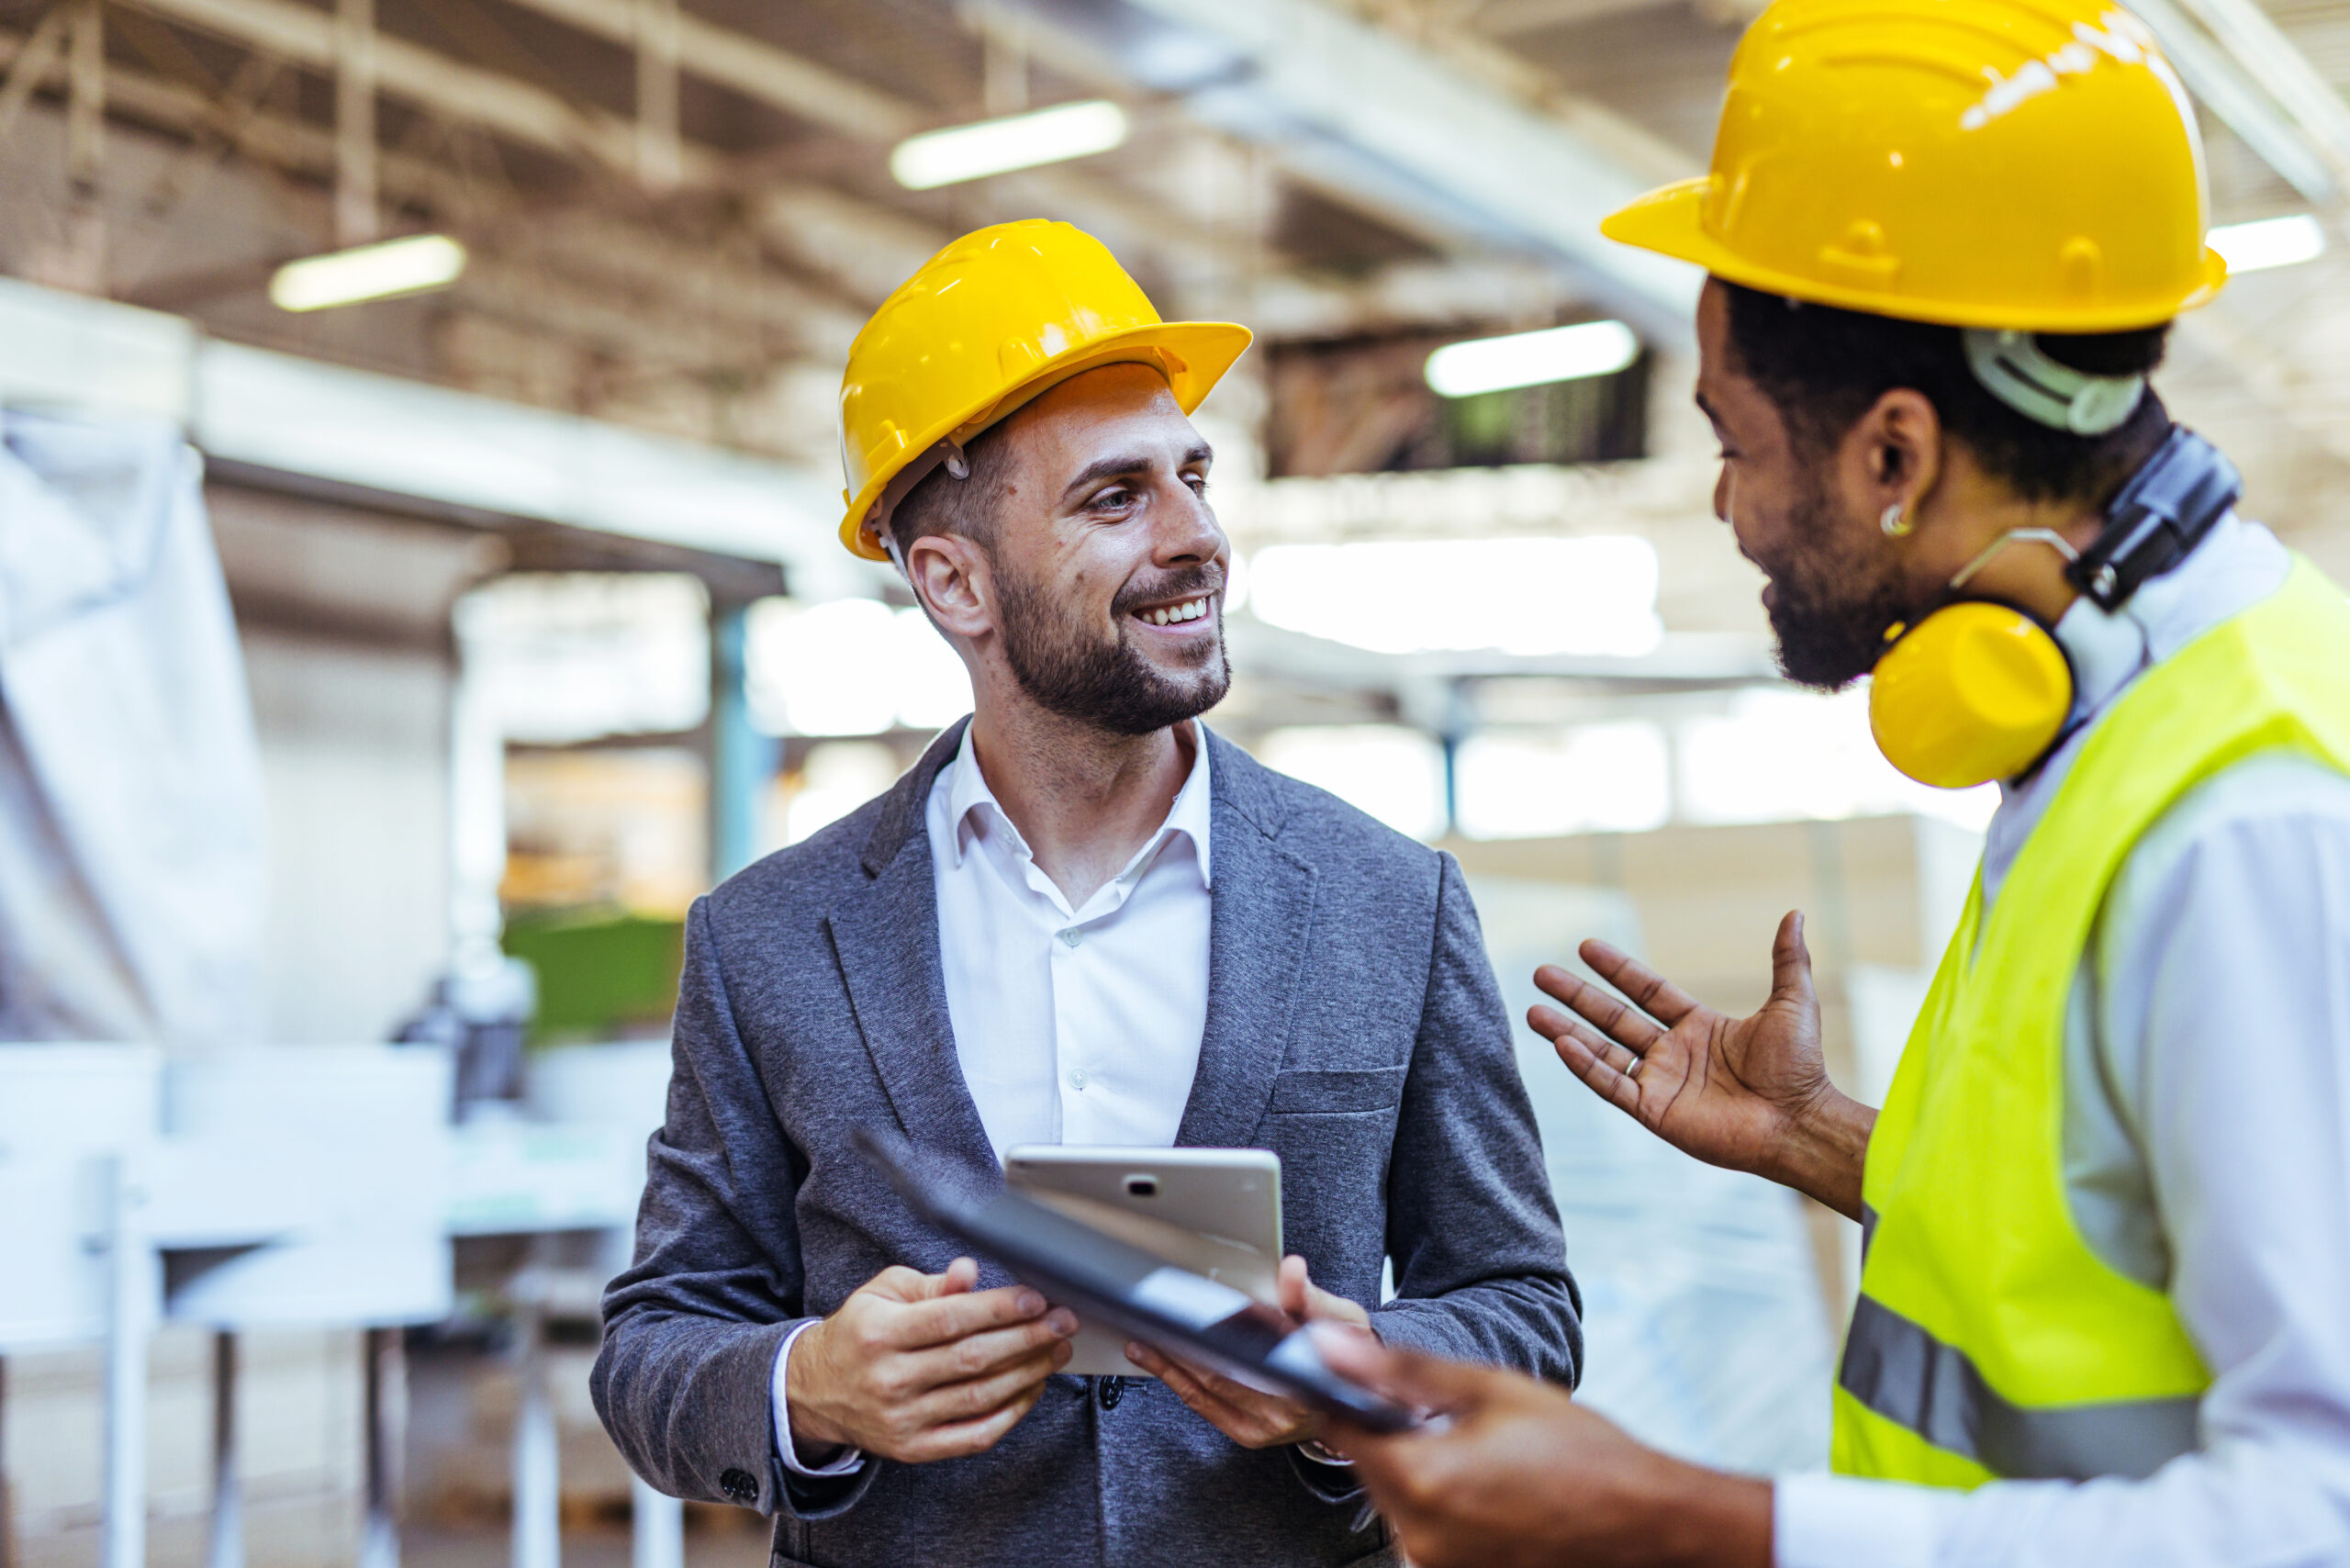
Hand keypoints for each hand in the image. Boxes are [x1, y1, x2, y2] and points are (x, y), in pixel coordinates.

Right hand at [787, 1257, 1076, 1464]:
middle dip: (1027, 1338)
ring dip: (1028, 1373)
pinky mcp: (914, 1448)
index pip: (949, 1319)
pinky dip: (1010, 1413)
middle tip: (1064, 1322)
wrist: (815, 1391)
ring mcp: (902, 1419)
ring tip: (1057, 1350)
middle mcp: (889, 1379)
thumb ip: (932, 1283)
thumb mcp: (883, 1293)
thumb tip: (970, 1271)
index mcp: (879, 1333)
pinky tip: (1032, 1388)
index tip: (1037, 1299)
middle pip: (972, 1359)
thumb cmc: (859, 1333)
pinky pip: (974, 1435)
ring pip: (979, 1397)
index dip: (998, 1309)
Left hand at [1122, 1254, 1371, 1449]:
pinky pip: (1207, 1408)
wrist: (1353, 1398)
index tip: (1195, 1311)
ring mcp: (1266, 1426)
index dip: (1224, 1332)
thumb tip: (1291, 1270)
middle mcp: (1288, 1408)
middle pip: (1223, 1373)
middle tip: (1152, 1320)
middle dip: (1182, 1346)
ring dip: (1171, 1365)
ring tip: (1145, 1341)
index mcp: (1312, 1376)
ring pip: (1207, 1393)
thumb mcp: (1342, 1317)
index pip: (1259, 1353)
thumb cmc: (1346, 1352)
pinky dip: (1179, 1384)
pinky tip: (1161, 1363)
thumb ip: (1310, 1297)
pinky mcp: (1250, 1434)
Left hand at [1313, 1330, 1770, 1567]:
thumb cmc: (1583, 1453)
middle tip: (1448, 1415)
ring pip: (1398, 1501)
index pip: (1339, 1430)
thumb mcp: (1491, 1388)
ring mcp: (1439, 1566)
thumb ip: (1401, 1370)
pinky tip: (1492, 1487)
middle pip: (1370, 1469)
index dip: (1343, 1397)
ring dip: (1421, 1471)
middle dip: (1393, 1435)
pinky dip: (1446, 1504)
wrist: (1647, 1522)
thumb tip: (1331, 1349)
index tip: (1357, 1379)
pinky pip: (1428, 1531)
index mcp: (1422, 1479)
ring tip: (1483, 1454)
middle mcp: (1420, 1536)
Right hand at [1528, 910, 1873, 1218]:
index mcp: (1699, 1027)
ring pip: (1603, 1052)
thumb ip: (1786, 960)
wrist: (1798, 1121)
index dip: (1616, 969)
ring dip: (1567, 1032)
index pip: (1647, 991)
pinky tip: (1561, 1045)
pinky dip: (1585, 1067)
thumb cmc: (1801, 1068)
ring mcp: (1661, 1084)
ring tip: (1531, 1012)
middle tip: (1540, 974)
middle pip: (1613, 1017)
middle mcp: (1673, 1054)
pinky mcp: (1654, 1112)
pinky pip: (1611, 1086)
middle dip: (1576, 996)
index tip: (1585, 946)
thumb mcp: (1793, 1003)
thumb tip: (1796, 912)